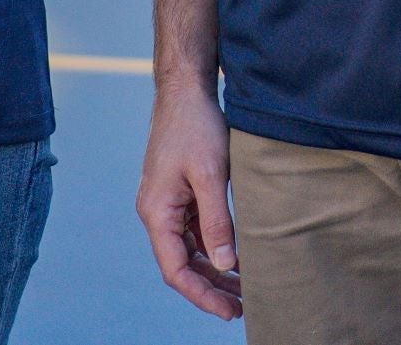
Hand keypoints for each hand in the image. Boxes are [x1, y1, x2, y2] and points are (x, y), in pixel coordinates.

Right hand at [136, 77, 242, 320]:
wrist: (185, 88)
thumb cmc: (195, 126)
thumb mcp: (211, 175)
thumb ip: (217, 222)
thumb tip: (226, 265)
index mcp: (156, 212)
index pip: (175, 270)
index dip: (202, 295)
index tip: (229, 311)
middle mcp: (156, 212)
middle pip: (182, 264)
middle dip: (211, 288)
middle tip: (243, 306)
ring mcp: (167, 202)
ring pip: (189, 249)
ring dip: (214, 269)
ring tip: (244, 287)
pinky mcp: (178, 193)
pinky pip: (193, 230)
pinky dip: (213, 246)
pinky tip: (235, 255)